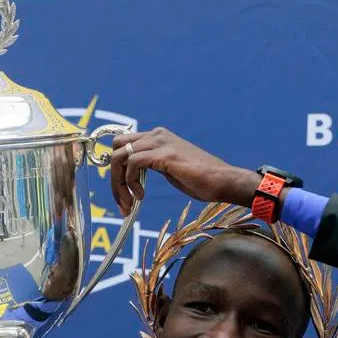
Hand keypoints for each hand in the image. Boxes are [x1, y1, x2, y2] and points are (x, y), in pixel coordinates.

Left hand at [109, 127, 259, 214]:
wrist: (223, 181)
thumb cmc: (201, 181)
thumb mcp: (170, 170)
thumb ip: (152, 166)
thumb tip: (133, 176)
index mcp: (158, 137)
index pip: (123, 145)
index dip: (116, 170)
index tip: (121, 194)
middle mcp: (156, 135)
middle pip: (116, 148)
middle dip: (113, 177)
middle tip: (122, 202)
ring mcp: (159, 142)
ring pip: (120, 157)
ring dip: (119, 184)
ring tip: (130, 203)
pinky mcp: (164, 154)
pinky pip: (133, 164)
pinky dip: (131, 183)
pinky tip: (141, 196)